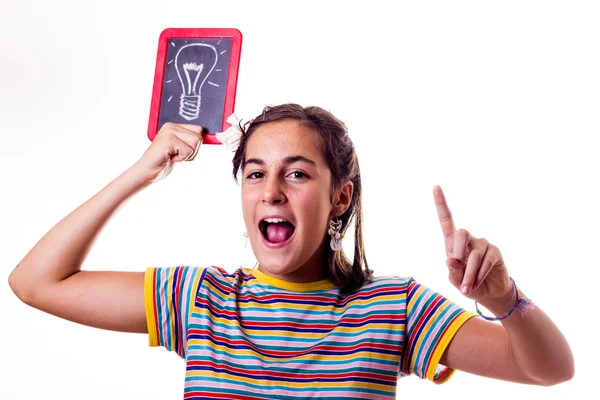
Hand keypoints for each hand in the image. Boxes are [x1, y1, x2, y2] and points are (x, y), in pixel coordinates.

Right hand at [131, 123, 203, 183]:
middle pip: (199, 136)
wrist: (147, 172)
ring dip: (187, 155)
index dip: (195, 144)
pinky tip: (170, 158)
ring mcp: (169, 131)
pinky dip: (182, 159)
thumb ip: (191, 140)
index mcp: (174, 125)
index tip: (183, 151)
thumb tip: (212, 137)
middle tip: (177, 154)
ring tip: (173, 156)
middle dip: (192, 150)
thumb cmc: (164, 162)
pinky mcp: (168, 140)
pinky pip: (188, 150)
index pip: (199, 130)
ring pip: (196, 142)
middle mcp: (171, 125)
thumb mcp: (180, 148)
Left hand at [433, 185, 512, 304]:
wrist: (489, 294)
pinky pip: (485, 262)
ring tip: (467, 288)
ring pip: (473, 255)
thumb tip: (449, 259)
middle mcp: (468, 240)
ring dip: (469, 274)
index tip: (435, 186)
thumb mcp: (455, 281)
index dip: (441, 204)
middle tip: (457, 268)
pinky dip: (478, 275)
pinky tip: (477, 283)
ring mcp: (483, 244)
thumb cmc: (467, 284)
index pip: (446, 221)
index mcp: (453, 243)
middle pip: (461, 233)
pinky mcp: (495, 252)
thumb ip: (452, 272)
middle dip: (458, 252)